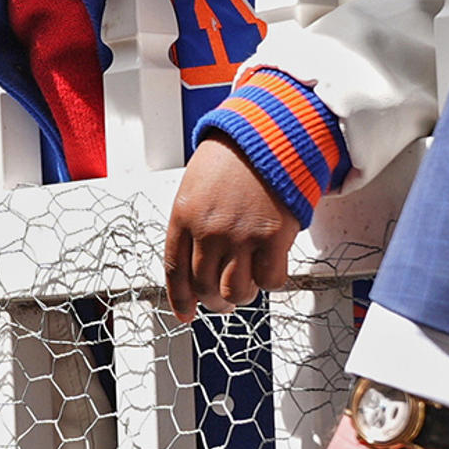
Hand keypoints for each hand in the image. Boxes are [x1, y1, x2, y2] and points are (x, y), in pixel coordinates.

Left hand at [165, 139, 298, 320]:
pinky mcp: (273, 238)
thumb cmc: (234, 156)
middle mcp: (209, 231)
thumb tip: (198, 262)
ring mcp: (241, 236)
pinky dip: (271, 283)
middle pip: (204, 287)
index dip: (180, 299)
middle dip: (214, 302)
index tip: (185, 313)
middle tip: (223, 301)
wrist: (270, 134)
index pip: (175, 271)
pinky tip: (270, 269)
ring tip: (247, 288)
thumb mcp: (196, 186)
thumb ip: (193, 224)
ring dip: (241, 297)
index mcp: (184, 216)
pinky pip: (270, 281)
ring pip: (235, 292)